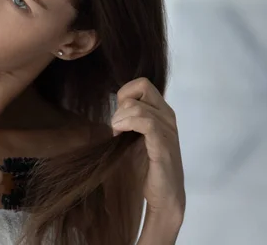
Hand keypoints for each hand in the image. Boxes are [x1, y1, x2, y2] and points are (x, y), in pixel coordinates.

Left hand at [111, 78, 184, 221]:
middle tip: (117, 126)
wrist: (163, 196)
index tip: (118, 117)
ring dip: (120, 118)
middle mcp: (167, 117)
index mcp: (160, 112)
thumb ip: (127, 120)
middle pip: (142, 86)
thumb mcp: (133, 137)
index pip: (141, 84)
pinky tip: (119, 134)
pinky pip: (147, 123)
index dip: (124, 95)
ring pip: (138, 106)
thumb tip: (112, 109)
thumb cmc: (145, 167)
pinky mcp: (164, 146)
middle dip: (122, 103)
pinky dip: (128, 124)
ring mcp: (168, 130)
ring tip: (117, 134)